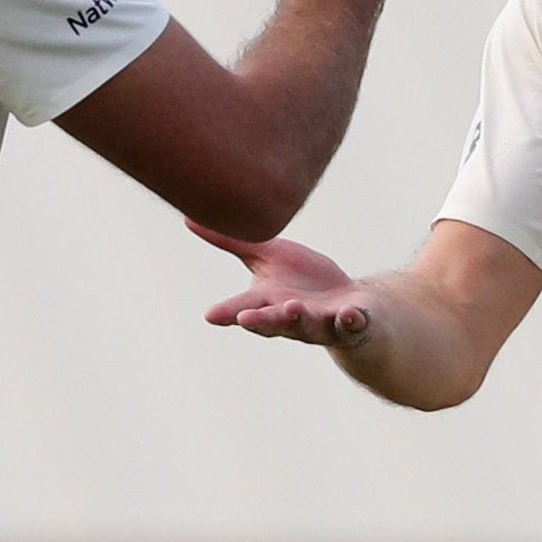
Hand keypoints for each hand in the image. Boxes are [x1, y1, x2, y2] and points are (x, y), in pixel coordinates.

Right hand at [191, 220, 373, 345]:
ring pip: (308, 325)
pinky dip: (352, 320)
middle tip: (245, 318)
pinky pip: (352, 324)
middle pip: (272, 322)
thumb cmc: (303, 282)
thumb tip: (189, 216)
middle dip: (260, 321)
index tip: (210, 315)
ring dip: (300, 319)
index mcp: (268, 301)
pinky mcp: (351, 322)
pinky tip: (351, 313)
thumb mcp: (268, 258)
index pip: (244, 308)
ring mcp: (322, 322)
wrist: (352, 305)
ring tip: (293, 307)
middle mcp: (291, 317)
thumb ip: (234, 243)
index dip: (228, 313)